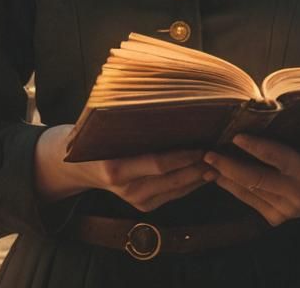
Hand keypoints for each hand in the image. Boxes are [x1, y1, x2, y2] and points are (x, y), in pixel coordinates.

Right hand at [35, 124, 210, 211]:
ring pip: (178, 189)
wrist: (77, 167)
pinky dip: (193, 182)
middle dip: (200, 165)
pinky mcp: (144, 207)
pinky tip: (207, 168)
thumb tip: (161, 92)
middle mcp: (126, 189)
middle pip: (173, 178)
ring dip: (201, 174)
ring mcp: (135, 201)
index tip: (204, 143)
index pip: (157, 163)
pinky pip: (175, 195)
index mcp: (115, 168)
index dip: (184, 155)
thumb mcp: (105, 125)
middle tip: (222, 149)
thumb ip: (128, 115)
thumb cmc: (96, 137)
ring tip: (221, 158)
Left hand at [203, 129, 299, 225]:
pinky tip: (217, 175)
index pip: (279, 159)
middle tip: (209, 153)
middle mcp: (296, 193)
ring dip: (225, 177)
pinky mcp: (275, 218)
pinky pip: (249, 200)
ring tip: (205, 163)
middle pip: (257, 179)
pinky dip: (231, 187)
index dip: (257, 148)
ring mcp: (284, 209)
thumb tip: (283, 106)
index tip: (237, 136)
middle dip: (230, 166)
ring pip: (249, 191)